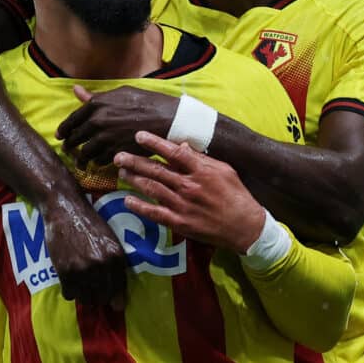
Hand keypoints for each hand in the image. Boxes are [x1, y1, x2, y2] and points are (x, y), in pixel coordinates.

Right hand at [41, 193, 127, 308]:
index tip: (113, 304)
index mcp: (117, 256)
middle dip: (98, 297)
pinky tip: (70, 278)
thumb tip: (118, 305)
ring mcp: (83, 269)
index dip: (116, 299)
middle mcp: (102, 264)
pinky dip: (69, 290)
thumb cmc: (89, 223)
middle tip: (92, 288)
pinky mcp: (65, 271)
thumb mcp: (110, 240)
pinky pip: (69, 294)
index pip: (119, 289)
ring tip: (81, 283)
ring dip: (84, 295)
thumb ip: (115, 267)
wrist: (65, 208)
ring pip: (86, 299)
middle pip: (102, 298)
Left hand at [56, 85, 178, 165]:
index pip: (72, 120)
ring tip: (81, 161)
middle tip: (68, 149)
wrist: (166, 118)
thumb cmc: (145, 102)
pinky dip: (96, 162)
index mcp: (96, 105)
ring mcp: (106, 139)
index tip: (60, 135)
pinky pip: (99, 161)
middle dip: (69, 146)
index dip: (63, 129)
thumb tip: (76, 90)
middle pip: (75, 138)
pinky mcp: (116, 152)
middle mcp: (97, 121)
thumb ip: (95, 96)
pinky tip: (97, 162)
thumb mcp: (119, 93)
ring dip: (81, 158)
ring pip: (85, 153)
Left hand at [114, 131, 265, 254]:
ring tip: (122, 171)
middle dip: (135, 161)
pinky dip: (139, 206)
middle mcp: (189, 186)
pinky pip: (154, 213)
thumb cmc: (236, 195)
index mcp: (201, 171)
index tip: (139, 135)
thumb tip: (182, 146)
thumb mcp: (224, 170)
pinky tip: (127, 200)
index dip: (154, 143)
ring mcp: (183, 206)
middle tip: (118, 155)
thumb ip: (201, 159)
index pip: (173, 152)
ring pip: (152, 189)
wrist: (244, 227)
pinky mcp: (180, 223)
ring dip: (134, 179)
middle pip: (156, 170)